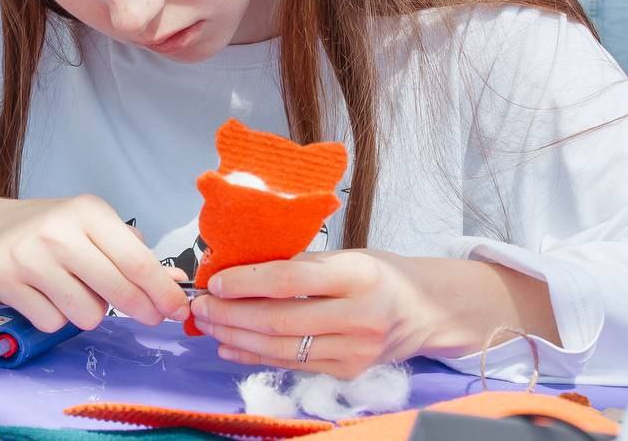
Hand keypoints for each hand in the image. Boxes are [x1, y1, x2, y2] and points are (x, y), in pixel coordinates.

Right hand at [0, 194, 190, 333]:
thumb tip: (176, 283)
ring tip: (79, 291)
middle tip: (150, 315)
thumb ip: (136, 253)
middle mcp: (58, 233)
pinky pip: (54, 323)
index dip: (162, 290)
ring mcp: (30, 259)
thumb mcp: (97, 226)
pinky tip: (50, 296)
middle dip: (144, 310)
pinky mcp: (7, 283)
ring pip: (87, 315)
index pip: (135, 260)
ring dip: (92, 312)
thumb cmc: (56, 230)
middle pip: (117, 290)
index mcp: (88, 212)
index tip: (178, 308)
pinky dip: (59, 317)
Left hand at [189, 250, 440, 378]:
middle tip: (201, 307)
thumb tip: (243, 268)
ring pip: (281, 349)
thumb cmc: (380, 274)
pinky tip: (231, 346)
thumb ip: (303, 264)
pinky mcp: (348, 372)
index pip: (291, 281)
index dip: (247, 283)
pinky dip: (255, 357)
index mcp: (358, 275)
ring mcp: (354, 350)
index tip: (215, 282)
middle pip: (279, 321)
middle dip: (230, 315)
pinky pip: (291, 366)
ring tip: (209, 326)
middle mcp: (358, 316)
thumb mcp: (348, 255)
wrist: (426, 311)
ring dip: (236, 338)